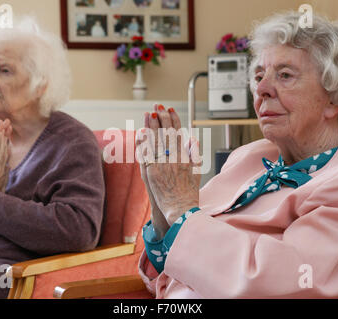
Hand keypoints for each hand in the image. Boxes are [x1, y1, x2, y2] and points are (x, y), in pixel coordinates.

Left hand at [136, 104, 200, 229]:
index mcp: (185, 156)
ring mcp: (163, 164)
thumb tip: (193, 139)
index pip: (178, 132)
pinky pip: (146, 153)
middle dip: (162, 116)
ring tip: (147, 113)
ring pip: (155, 140)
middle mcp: (174, 158)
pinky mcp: (152, 172)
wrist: (181, 209)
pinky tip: (141, 132)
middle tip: (157, 105)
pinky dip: (144, 142)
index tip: (170, 108)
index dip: (174, 118)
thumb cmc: (189, 193)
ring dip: (151, 125)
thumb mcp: (197, 171)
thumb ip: (194, 154)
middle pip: (166, 132)